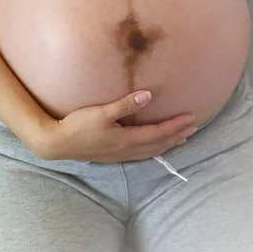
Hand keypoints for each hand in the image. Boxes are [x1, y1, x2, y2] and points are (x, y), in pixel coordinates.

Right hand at [34, 91, 196, 163]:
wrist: (58, 143)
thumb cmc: (78, 126)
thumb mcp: (101, 112)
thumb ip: (125, 104)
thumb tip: (149, 96)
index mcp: (127, 139)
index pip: (159, 133)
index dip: (176, 125)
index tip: (191, 117)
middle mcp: (127, 150)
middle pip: (159, 144)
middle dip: (177, 135)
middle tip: (194, 128)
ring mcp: (119, 155)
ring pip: (151, 151)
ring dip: (168, 144)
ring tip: (181, 139)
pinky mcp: (112, 156)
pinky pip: (141, 154)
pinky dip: (154, 150)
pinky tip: (153, 148)